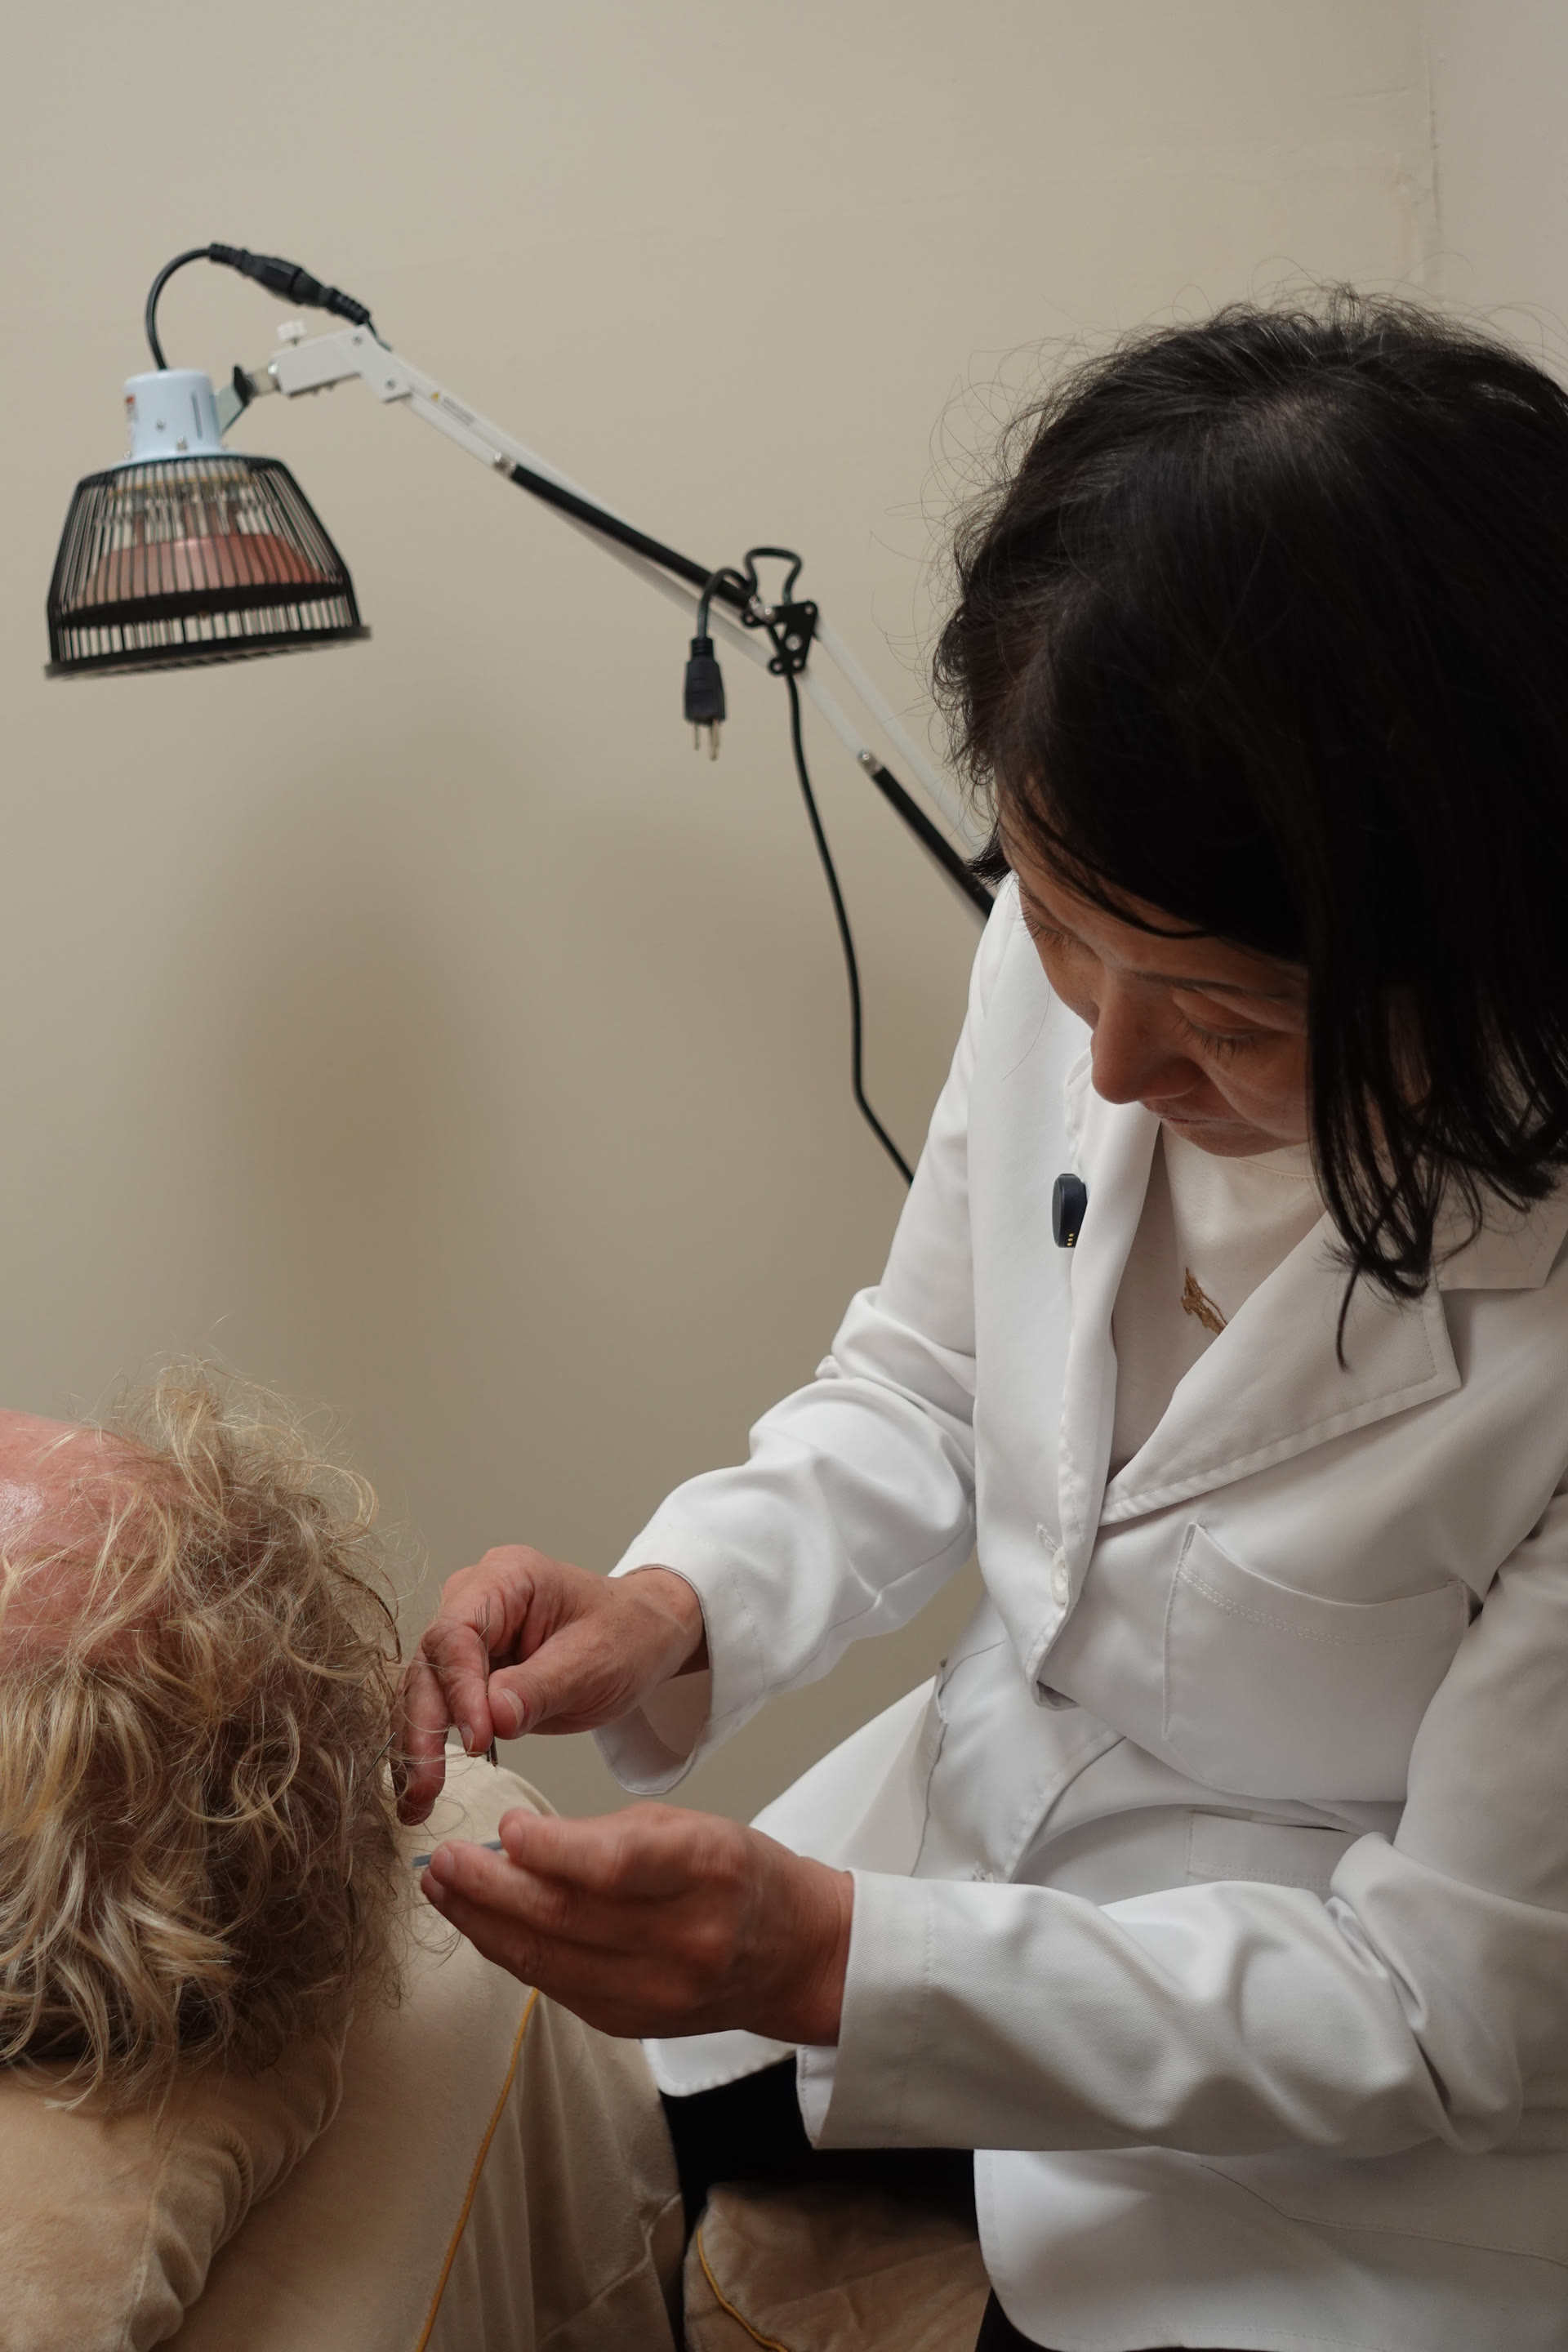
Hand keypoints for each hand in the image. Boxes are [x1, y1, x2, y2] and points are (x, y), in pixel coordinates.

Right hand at [394, 1546, 707, 1823]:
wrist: (645, 1638)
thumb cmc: (627, 1634)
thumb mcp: (595, 1662)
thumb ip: (542, 1688)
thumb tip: (492, 1718)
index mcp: (506, 1578)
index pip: (457, 1632)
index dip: (459, 1689)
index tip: (477, 1739)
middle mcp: (475, 1601)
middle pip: (430, 1663)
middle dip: (423, 1727)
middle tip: (426, 1785)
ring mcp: (468, 1637)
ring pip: (425, 1691)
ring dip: (417, 1746)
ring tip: (418, 1800)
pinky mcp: (470, 1673)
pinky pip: (439, 1709)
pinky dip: (431, 1748)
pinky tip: (424, 1789)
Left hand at [421, 1803, 852, 2045]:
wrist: (792, 1953)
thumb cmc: (738, 1875)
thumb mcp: (690, 1826)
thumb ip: (606, 1835)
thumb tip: (517, 1844)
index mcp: (706, 1871)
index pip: (613, 1865)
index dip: (549, 1849)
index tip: (504, 1827)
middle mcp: (684, 1939)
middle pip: (566, 1918)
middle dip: (490, 1888)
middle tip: (444, 1860)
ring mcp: (658, 1991)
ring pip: (548, 1960)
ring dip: (484, 1924)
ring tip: (444, 1890)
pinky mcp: (633, 2023)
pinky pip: (556, 1987)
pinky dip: (514, 1953)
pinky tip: (485, 1925)